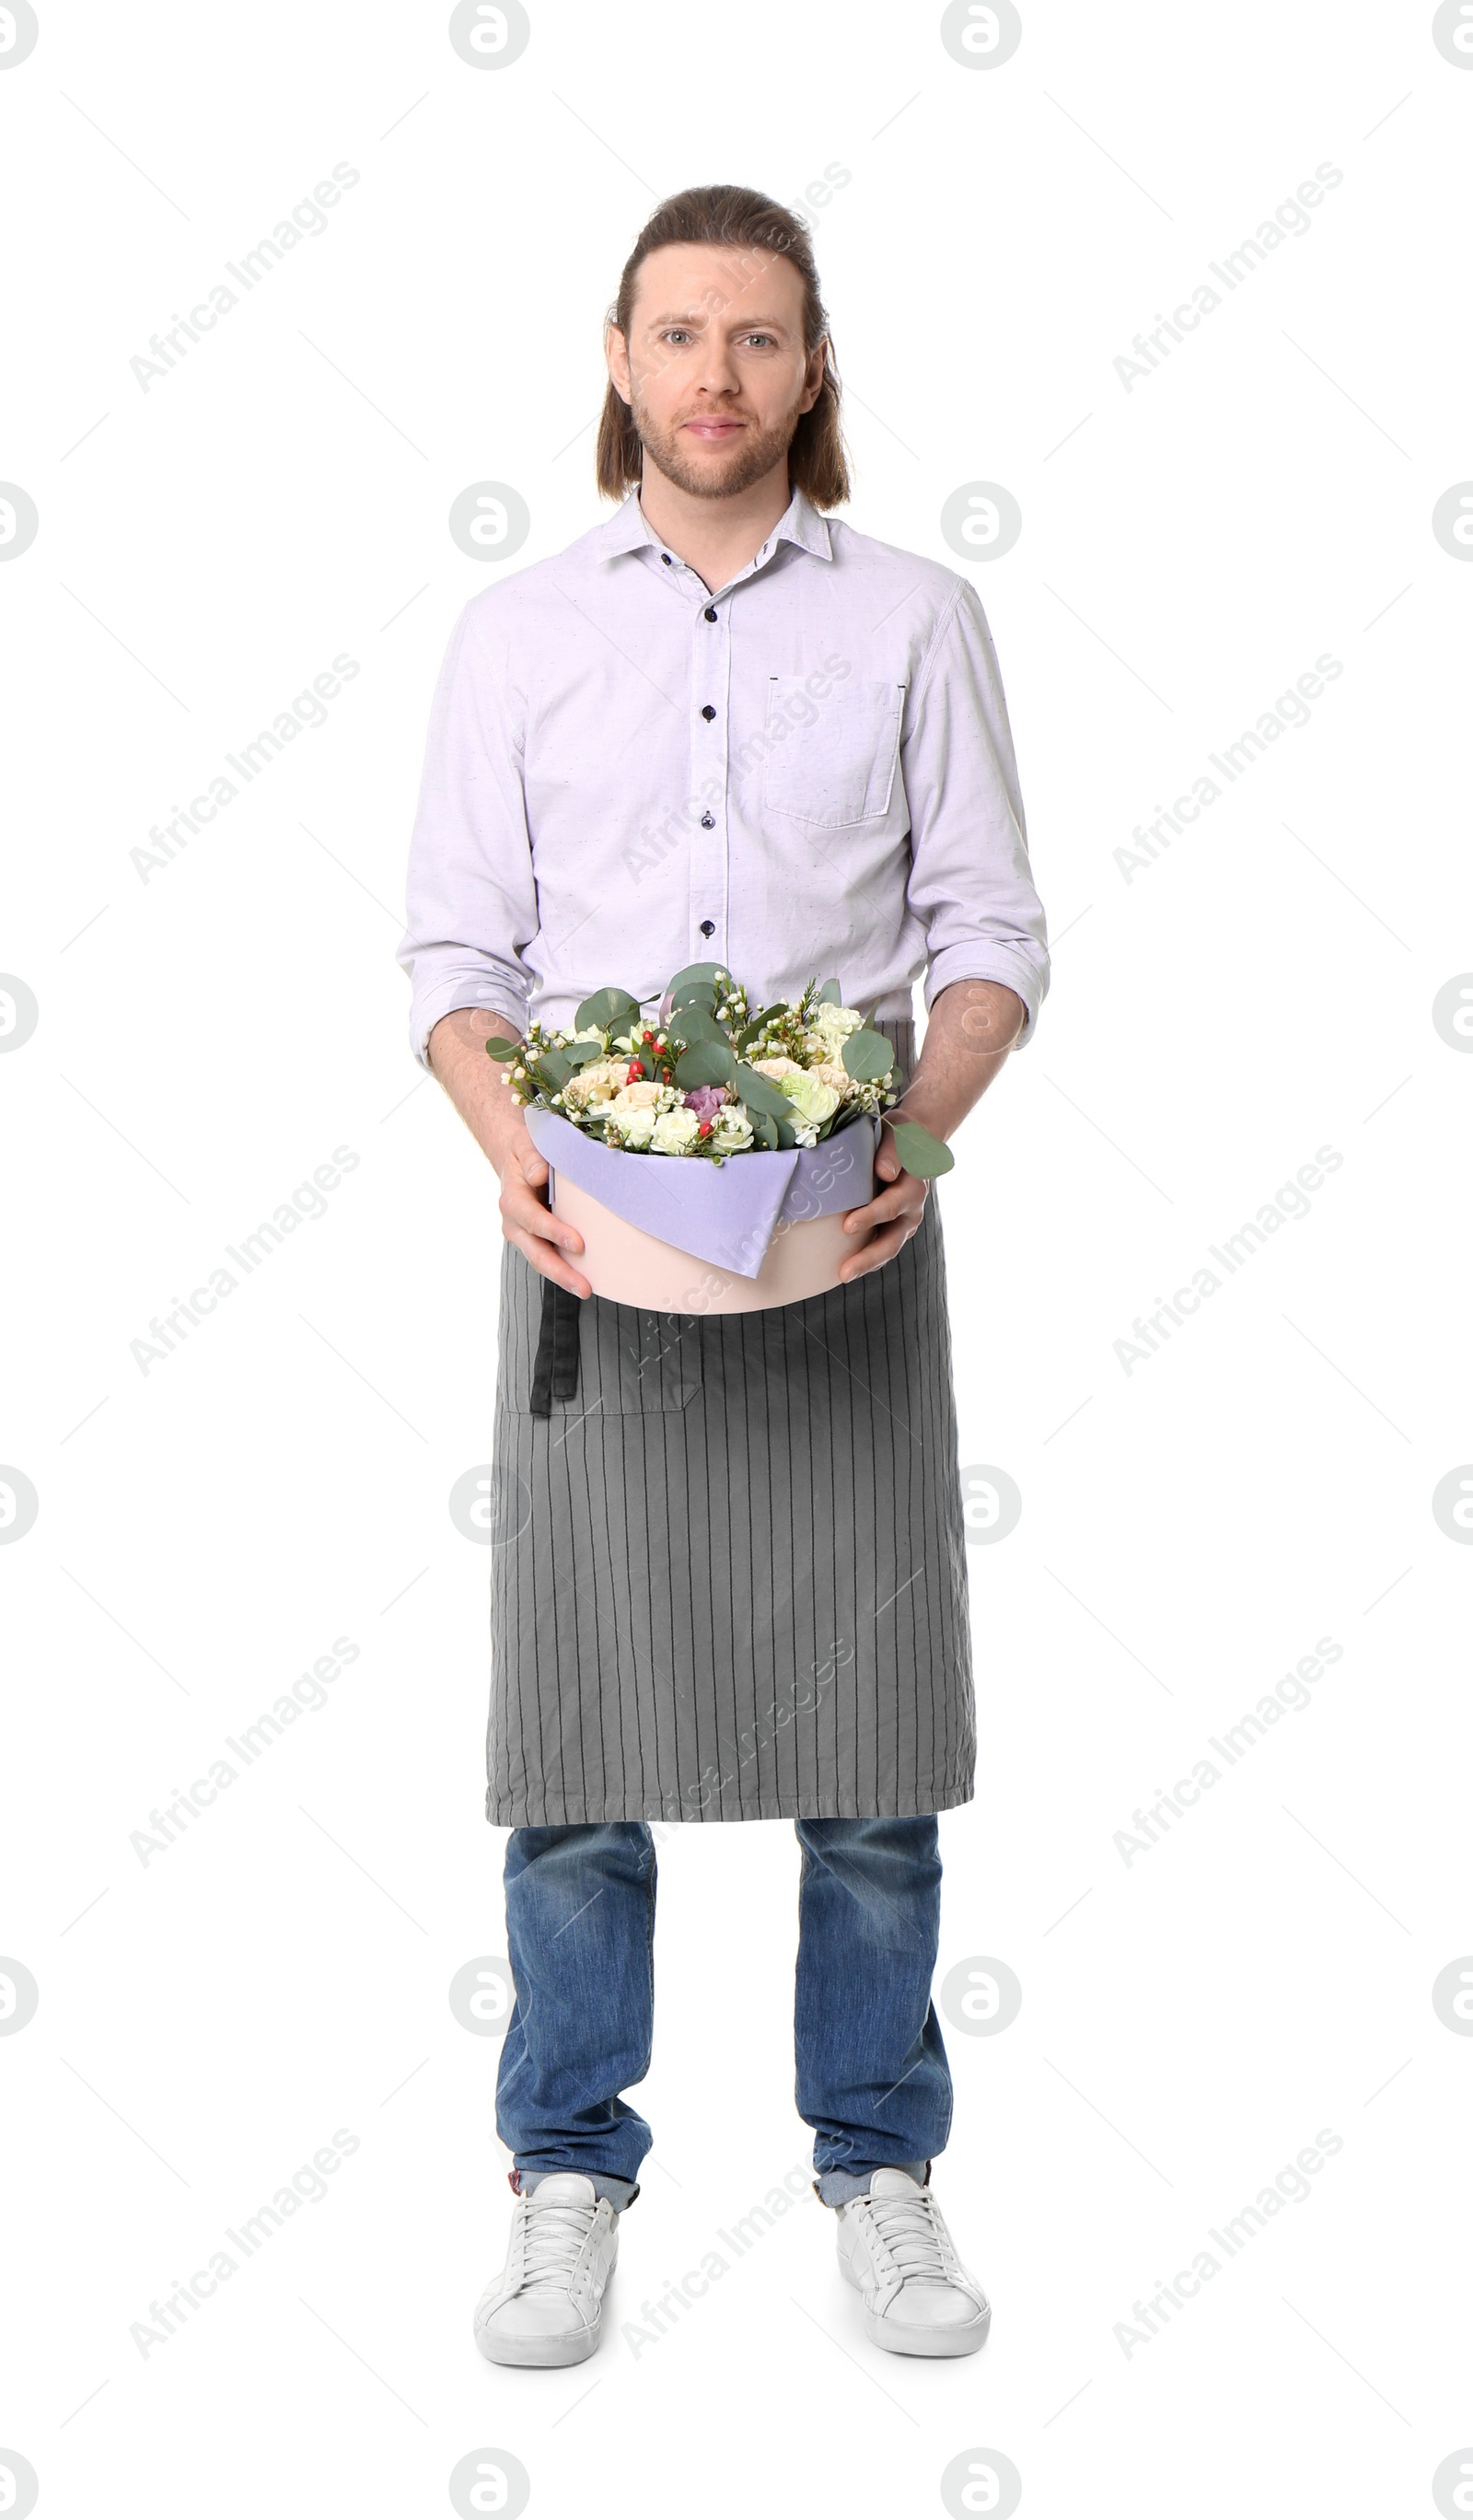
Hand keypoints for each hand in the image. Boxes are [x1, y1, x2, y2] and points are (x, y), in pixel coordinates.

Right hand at [496, 1116, 592, 1298]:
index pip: (533, 1220)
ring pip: (542, 1261)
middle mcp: (514, 1223)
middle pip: (536, 1252)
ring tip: (587, 1290)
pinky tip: (587, 1280)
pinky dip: (566, 1270)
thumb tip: (538, 1174)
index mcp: (512, 1199)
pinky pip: (550, 1258)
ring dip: (564, 1278)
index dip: (553, 1232)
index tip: (578, 1244)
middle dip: (560, 1271)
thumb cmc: (526, 1151)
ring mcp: (524, 1236)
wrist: (516, 1160)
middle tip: (584, 1287)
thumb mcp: (526, 1145)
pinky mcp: (536, 1241)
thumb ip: (532, 1157)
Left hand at [837, 1121, 931, 1283]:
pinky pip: (881, 1247)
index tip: (847, 1226)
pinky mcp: (894, 1227)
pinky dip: (866, 1260)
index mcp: (912, 1186)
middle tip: (845, 1271)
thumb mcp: (896, 1134)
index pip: (891, 1206)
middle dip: (868, 1257)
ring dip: (866, 1264)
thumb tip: (884, 1172)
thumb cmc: (899, 1135)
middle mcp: (912, 1209)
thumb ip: (891, 1152)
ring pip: (887, 1249)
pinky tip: (844, 1269)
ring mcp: (904, 1222)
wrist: (913, 1142)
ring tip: (842, 1276)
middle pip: (892, 1240)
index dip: (871, 1216)